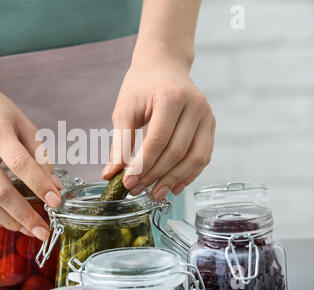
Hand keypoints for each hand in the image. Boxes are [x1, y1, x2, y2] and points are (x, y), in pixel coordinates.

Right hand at [0, 79, 61, 240]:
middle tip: (44, 231)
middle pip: (0, 191)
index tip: (56, 201)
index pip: (20, 163)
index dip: (39, 184)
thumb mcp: (22, 122)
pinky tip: (9, 221)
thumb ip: (39, 153)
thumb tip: (54, 185)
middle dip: (25, 215)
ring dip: (9, 221)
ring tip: (28, 230)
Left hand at [103, 55, 215, 200]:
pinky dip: (189, 174)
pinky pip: (204, 156)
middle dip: (155, 175)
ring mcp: (207, 115)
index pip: (158, 140)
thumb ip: (120, 143)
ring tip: (155, 194)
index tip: (127, 182)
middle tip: (137, 190)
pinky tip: (173, 186)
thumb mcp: (125, 110)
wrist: (164, 65)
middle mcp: (195, 106)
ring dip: (174, 179)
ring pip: (196, 158)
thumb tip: (110, 174)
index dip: (142, 165)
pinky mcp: (211, 125)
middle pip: (177, 151)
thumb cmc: (141, 85)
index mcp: (171, 97)